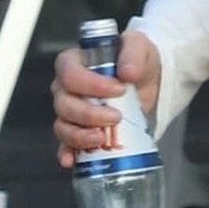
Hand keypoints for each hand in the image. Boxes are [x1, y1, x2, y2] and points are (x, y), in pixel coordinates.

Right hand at [50, 28, 160, 168]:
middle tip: (116, 116)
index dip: (90, 85)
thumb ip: (133, 52)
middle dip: (89, 114)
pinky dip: (68, 153)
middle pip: (64, 104)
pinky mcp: (79, 131)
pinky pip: (65, 145)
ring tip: (102, 138)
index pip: (70, 74)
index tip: (118, 89)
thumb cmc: (136, 61)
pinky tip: (73, 160)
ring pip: (63, 126)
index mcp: (74, 63)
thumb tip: (127, 72)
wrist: (146, 83)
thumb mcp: (139, 47)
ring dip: (80, 136)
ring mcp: (70, 112)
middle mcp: (66, 88)